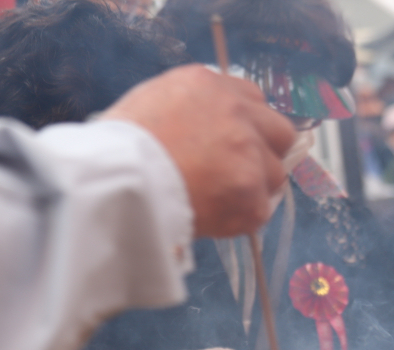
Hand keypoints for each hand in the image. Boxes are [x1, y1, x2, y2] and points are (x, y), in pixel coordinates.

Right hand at [101, 65, 296, 237]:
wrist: (114, 185)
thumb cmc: (117, 150)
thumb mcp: (149, 103)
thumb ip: (189, 110)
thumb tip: (206, 132)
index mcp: (208, 85)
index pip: (252, 100)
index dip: (246, 126)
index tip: (232, 145)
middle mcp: (236, 113)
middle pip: (279, 133)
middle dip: (264, 154)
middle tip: (237, 175)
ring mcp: (248, 153)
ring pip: (275, 175)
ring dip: (253, 190)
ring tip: (216, 202)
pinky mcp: (250, 194)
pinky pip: (259, 212)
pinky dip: (238, 220)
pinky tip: (211, 219)